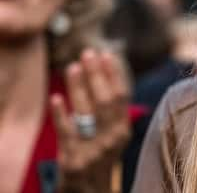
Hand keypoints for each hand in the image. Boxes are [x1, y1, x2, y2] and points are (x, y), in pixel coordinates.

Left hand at [50, 49, 130, 192]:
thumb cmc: (98, 158)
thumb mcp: (111, 136)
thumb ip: (111, 112)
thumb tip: (104, 75)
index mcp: (123, 129)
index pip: (122, 96)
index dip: (114, 74)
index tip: (107, 54)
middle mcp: (113, 138)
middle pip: (106, 100)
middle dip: (96, 74)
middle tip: (88, 53)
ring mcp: (94, 150)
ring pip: (88, 113)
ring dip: (79, 87)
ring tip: (71, 67)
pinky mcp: (74, 161)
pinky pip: (68, 134)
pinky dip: (61, 115)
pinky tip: (55, 99)